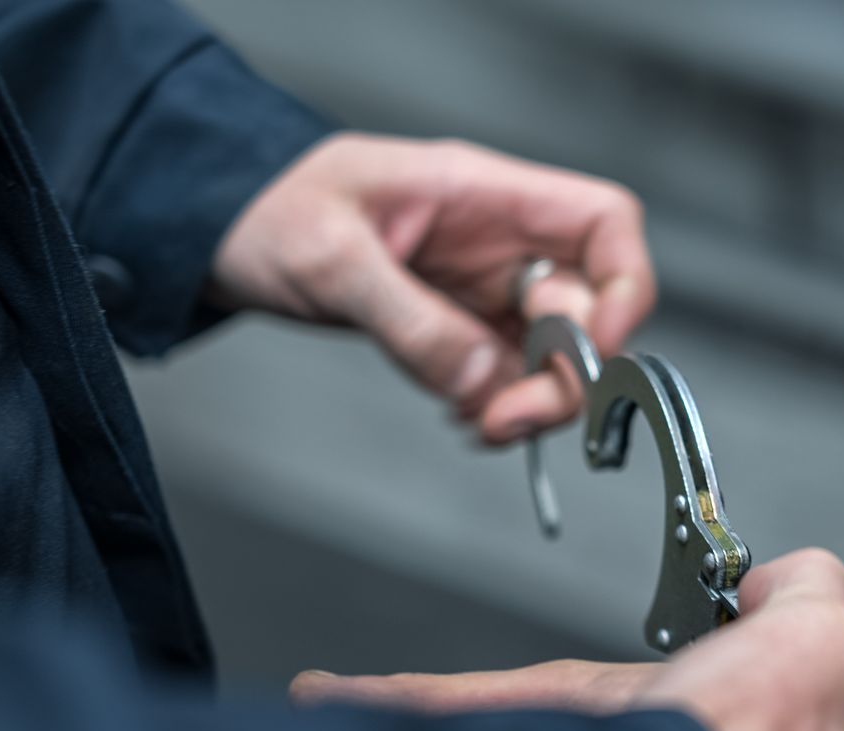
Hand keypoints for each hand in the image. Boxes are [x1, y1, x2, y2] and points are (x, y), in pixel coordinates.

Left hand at [211, 133, 655, 441]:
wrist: (218, 223)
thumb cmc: (268, 206)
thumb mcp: (329, 258)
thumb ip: (409, 321)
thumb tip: (480, 377)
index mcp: (483, 195)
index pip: (603, 224)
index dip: (624, 288)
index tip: (597, 349)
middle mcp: (497, 243)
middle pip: (585, 308)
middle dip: (563, 373)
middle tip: (508, 415)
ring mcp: (480, 289)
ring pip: (551, 355)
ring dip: (527, 402)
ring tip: (474, 422)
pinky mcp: (456, 328)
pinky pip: (504, 376)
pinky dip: (493, 408)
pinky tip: (458, 415)